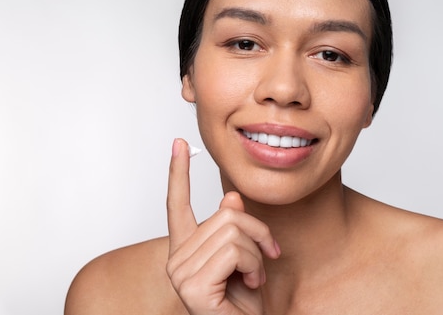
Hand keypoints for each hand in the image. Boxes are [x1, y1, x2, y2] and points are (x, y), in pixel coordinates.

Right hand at [166, 139, 280, 314]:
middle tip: (266, 257)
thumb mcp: (246, 257)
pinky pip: (234, 251)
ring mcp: (180, 272)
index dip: (179, 172)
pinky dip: (253, 266)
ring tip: (254, 277)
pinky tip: (249, 285)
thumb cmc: (244, 304)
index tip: (180, 144)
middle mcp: (177, 258)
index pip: (177, 204)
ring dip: (256, 254)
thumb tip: (230, 198)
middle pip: (226, 214)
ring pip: (233, 231)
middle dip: (257, 233)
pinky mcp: (192, 285)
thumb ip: (233, 228)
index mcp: (186, 249)